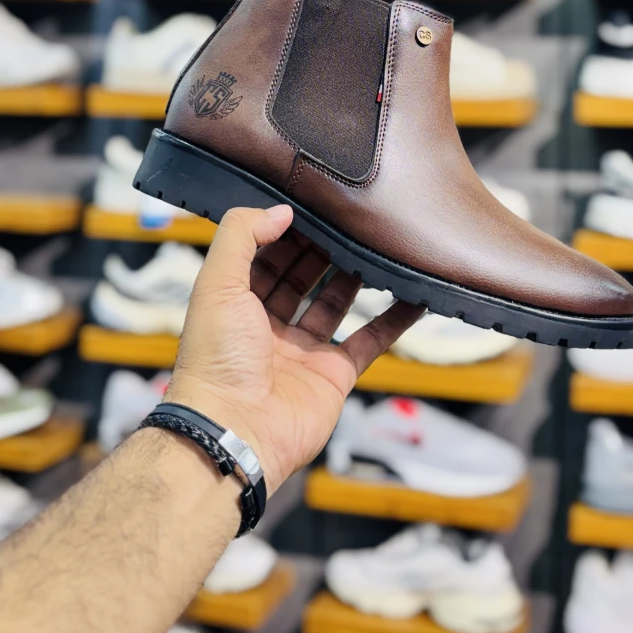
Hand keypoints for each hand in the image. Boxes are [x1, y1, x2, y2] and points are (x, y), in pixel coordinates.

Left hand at [166, 205, 422, 495]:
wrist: (236, 431)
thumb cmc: (217, 358)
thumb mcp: (217, 283)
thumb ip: (242, 237)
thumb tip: (282, 210)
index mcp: (235, 302)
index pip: (264, 255)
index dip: (285, 230)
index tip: (313, 202)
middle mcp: (268, 324)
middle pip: (301, 275)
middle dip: (323, 247)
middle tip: (351, 217)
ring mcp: (303, 350)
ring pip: (336, 302)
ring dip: (356, 275)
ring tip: (381, 243)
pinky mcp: (334, 374)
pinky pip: (369, 340)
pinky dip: (393, 319)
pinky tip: (415, 295)